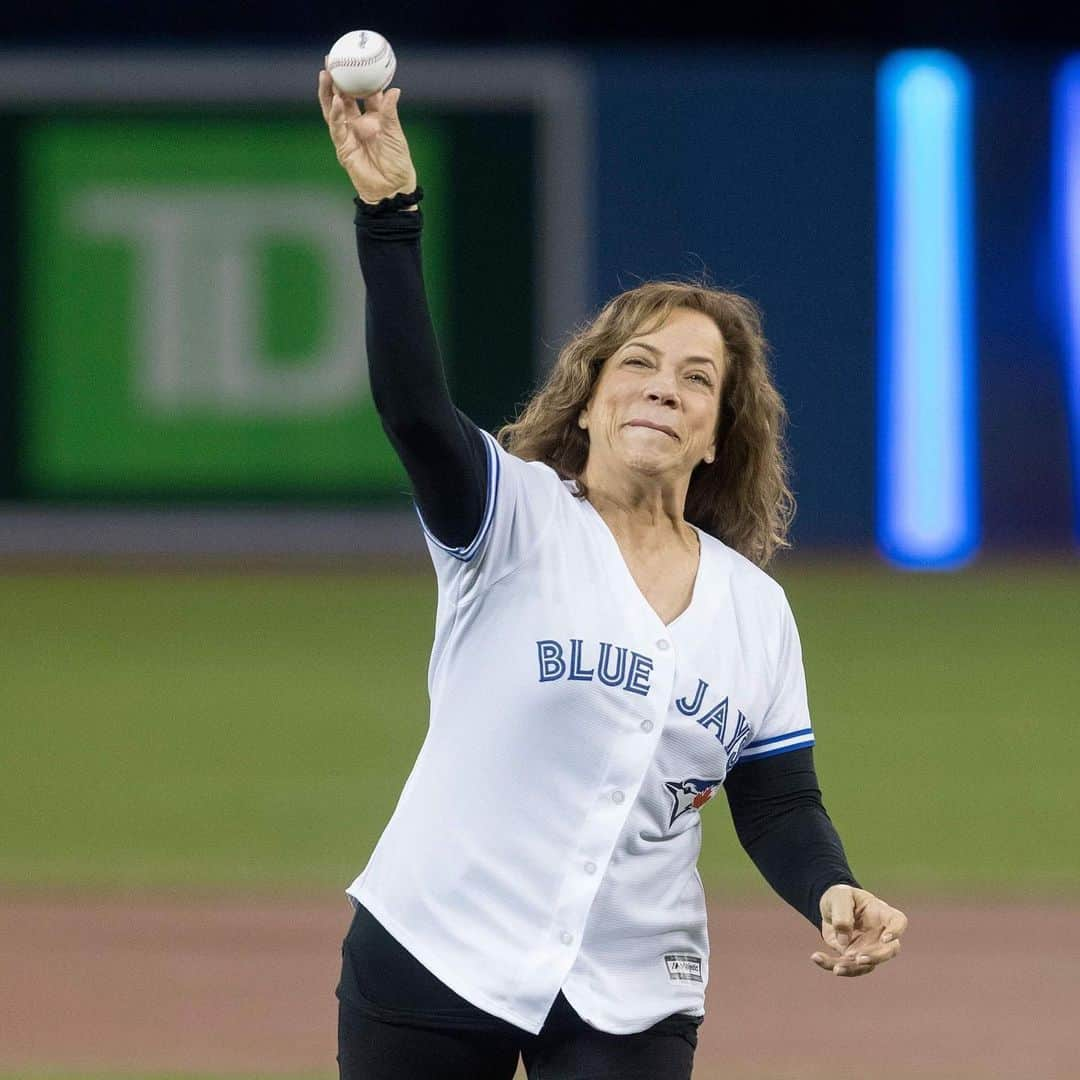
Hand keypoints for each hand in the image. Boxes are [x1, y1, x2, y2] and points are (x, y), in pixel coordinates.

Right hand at [317, 68, 417, 203]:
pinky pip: (337, 126)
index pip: (364, 93)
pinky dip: (336, 113)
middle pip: (343, 97)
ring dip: (329, 92)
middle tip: (332, 59)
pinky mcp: (342, 146)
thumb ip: (391, 113)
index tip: (357, 59)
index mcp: (374, 118)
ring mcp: (348, 134)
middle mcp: (359, 124)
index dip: (359, 77)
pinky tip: (336, 99)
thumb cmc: (397, 163)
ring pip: (334, 109)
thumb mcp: (395, 134)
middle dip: (336, 79)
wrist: (391, 189)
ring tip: (326, 74)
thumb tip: (394, 89)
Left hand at [811, 884, 906, 977]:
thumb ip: (842, 915)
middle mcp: (879, 934)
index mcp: (881, 913)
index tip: (886, 938)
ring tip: (836, 968)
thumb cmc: (840, 897)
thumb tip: (844, 942)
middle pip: (888, 950)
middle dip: (875, 957)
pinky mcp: (853, 956)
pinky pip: (845, 966)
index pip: (898, 921)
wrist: (829, 907)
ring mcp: (868, 948)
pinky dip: (831, 964)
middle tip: (858, 959)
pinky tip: (816, 957)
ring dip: (852, 968)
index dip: (896, 931)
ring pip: (867, 964)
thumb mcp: (838, 897)